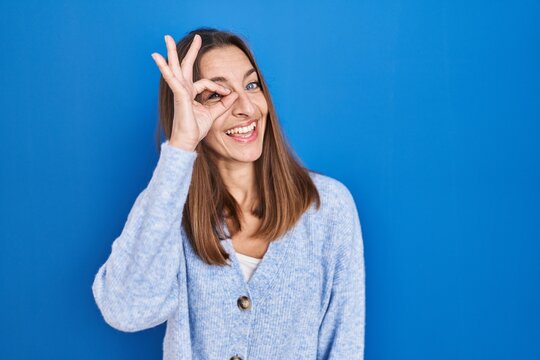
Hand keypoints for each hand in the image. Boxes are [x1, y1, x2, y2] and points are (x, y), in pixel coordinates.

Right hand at [151, 34, 238, 150]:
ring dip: (171, 52)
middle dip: (188, 51)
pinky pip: (173, 80)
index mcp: (191, 93)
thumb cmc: (195, 129)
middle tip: (194, 37)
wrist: (186, 142)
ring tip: (166, 38)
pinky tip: (158, 58)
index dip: (218, 86)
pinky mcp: (179, 97)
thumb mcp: (214, 114)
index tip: (227, 93)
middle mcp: (184, 90)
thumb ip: (223, 103)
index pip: (206, 83)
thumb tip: (234, 93)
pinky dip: (166, 69)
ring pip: (176, 68)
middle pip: (184, 66)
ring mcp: (180, 92)